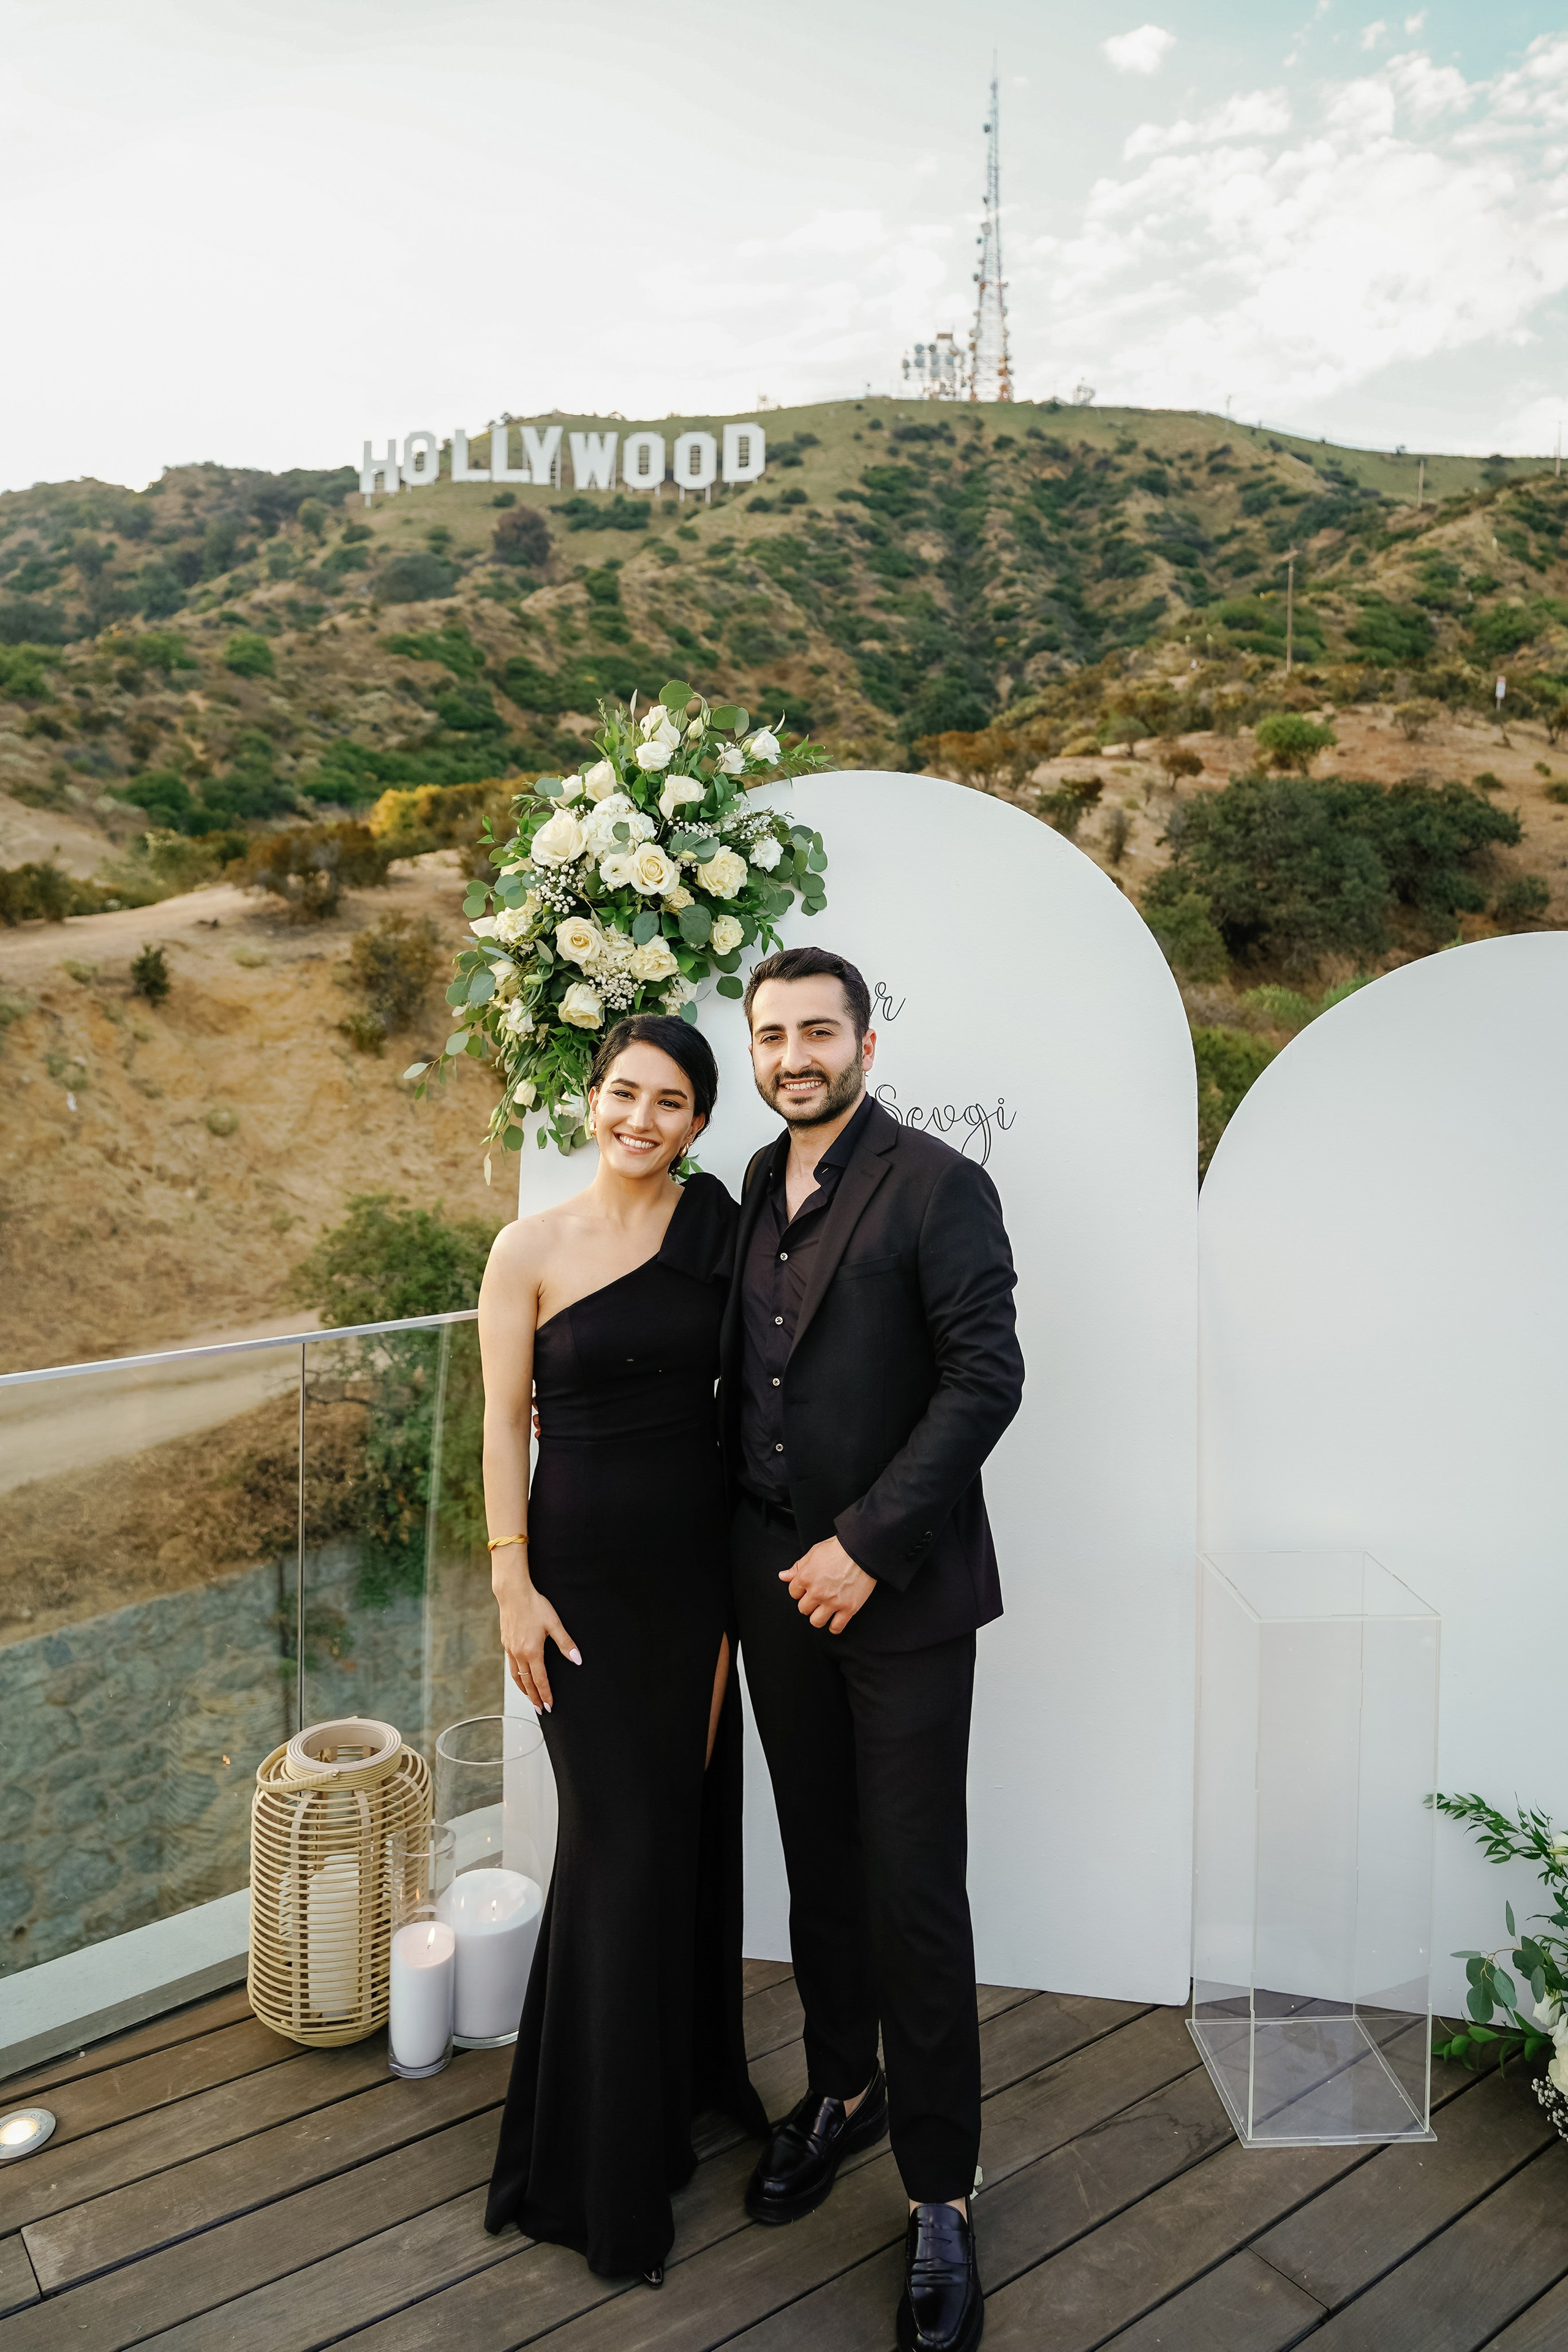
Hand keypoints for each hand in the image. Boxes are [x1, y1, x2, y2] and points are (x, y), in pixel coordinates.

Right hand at [493, 1556, 579, 1711]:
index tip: (549, 1706)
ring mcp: (510, 1649)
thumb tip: (577, 1659)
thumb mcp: (554, 1623)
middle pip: (527, 1683)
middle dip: (534, 1698)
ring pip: (517, 1676)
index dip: (545, 1694)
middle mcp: (519, 1654)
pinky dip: (517, 1677)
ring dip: (524, 1689)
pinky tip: (520, 1676)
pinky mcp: (505, 1643)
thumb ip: (566, 1643)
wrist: (513, 1593)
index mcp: (532, 1652)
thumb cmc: (534, 1605)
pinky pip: (511, 1666)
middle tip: (539, 1709)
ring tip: (530, 1697)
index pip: (540, 1680)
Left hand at [780, 1536, 875, 1635]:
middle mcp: (817, 1592)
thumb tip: (783, 1576)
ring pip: (816, 1621)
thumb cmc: (839, 1549)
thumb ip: (797, 1567)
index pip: (793, 1593)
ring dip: (818, 1616)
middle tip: (818, 1597)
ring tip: (824, 1610)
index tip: (808, 1588)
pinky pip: (836, 1627)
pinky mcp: (849, 1608)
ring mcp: (833, 1602)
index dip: (800, 1590)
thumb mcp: (814, 1552)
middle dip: (809, 1603)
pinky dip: (834, 1627)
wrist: (862, 1550)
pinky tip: (835, 1620)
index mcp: (806, 1578)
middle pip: (803, 1609)